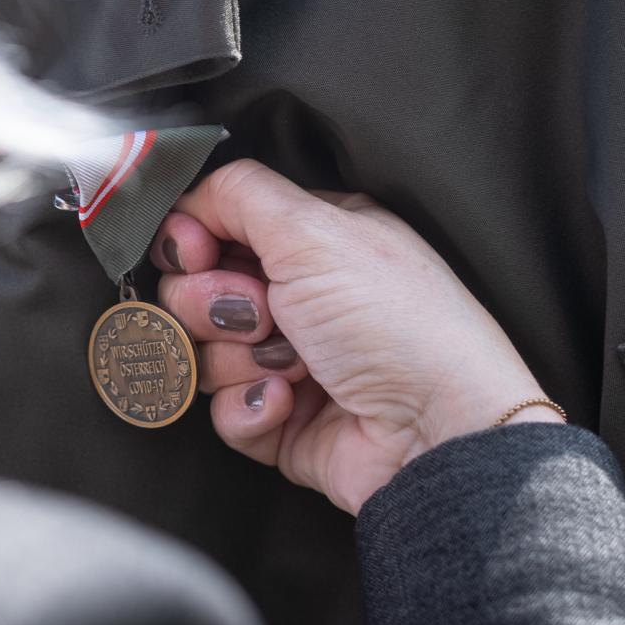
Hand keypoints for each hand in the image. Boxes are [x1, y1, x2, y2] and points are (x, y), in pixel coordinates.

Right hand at [151, 160, 559, 514]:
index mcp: (311, 239)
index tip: (196, 252)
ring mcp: (286, 359)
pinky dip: (249, 408)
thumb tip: (189, 192)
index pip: (216, 224)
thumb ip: (240, 193)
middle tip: (263, 314)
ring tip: (294, 365)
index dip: (190, 239)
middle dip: (214, 304)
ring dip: (239, 358)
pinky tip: (289, 403)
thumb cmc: (396, 322)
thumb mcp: (316, 229)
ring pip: (204, 352)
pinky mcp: (279, 419)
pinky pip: (222, 411)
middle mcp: (298, 295)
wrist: (435, 431)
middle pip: (196, 288)